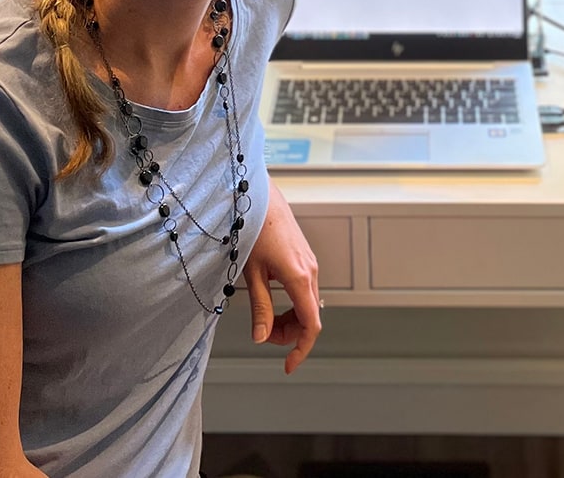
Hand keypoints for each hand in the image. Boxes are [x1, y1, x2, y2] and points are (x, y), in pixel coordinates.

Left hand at [241, 181, 321, 373]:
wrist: (260, 198)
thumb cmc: (254, 230)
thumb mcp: (252, 273)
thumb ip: (260, 308)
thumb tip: (261, 337)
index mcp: (300, 278)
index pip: (311, 325)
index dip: (301, 349)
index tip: (288, 365)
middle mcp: (311, 272)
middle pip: (310, 318)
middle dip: (289, 334)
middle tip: (263, 335)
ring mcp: (310, 265)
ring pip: (308, 305)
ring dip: (290, 320)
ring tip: (265, 320)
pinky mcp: (305, 259)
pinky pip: (305, 291)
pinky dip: (293, 305)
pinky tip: (273, 302)